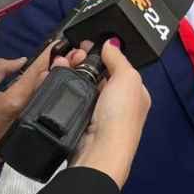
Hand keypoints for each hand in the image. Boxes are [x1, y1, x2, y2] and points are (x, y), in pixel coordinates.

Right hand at [0, 40, 67, 166]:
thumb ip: (1, 69)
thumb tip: (22, 61)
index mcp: (15, 100)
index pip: (37, 72)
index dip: (49, 56)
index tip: (59, 44)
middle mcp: (27, 112)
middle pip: (48, 85)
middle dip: (61, 67)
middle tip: (73, 54)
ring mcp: (30, 123)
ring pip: (47, 96)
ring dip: (57, 80)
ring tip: (66, 65)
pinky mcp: (29, 131)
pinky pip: (41, 108)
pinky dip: (47, 95)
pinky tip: (50, 86)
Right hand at [72, 41, 150, 189]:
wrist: (99, 151)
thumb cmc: (120, 117)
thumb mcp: (127, 78)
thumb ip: (118, 58)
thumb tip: (110, 43)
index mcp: (135, 93)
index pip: (118, 66)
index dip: (102, 54)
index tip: (85, 46)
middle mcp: (118, 104)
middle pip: (98, 75)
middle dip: (83, 64)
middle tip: (71, 56)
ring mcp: (98, 113)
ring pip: (82, 86)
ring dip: (71, 75)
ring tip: (62, 65)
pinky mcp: (81, 122)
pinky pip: (71, 100)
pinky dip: (64, 89)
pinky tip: (58, 81)